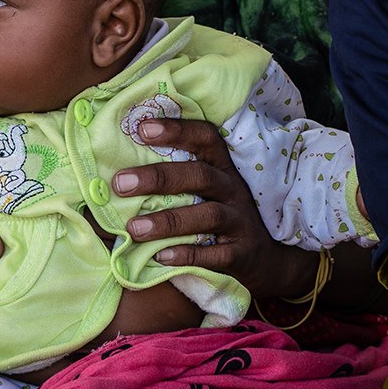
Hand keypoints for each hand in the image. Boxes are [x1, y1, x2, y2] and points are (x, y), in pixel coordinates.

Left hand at [110, 115, 312, 299]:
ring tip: (134, 229)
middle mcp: (233, 190)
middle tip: (121, 183)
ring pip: (207, 215)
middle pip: (200, 175)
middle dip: (158, 177)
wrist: (267, 259)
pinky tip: (161, 256)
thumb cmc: (221, 217)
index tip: (141, 128)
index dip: (176, 130)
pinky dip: (187, 255)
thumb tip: (120, 171)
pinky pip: (215, 254)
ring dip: (168, 221)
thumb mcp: (208, 191)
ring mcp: (240, 221)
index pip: (205, 138)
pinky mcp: (242, 253)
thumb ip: (176, 178)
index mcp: (223, 168)